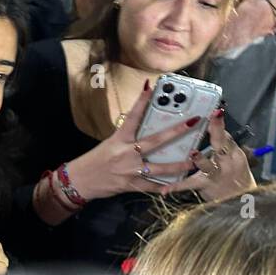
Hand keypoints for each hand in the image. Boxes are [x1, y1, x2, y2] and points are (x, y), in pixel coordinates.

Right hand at [63, 82, 206, 200]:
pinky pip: (153, 187)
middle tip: (193, 122)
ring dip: (179, 164)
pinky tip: (178, 185)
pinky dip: (165, 187)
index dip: (142, 102)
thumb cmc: (95, 160)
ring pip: (160, 168)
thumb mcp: (110, 144)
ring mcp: (130, 170)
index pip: (132, 117)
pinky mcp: (131, 185)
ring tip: (194, 160)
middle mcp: (126, 153)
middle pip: (155, 141)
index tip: (151, 87)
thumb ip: (128, 139)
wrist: (81, 181)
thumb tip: (147, 131)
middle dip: (176, 131)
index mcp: (119, 140)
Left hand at [159, 109, 255, 201]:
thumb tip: (212, 127)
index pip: (227, 136)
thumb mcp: (234, 159)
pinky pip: (189, 185)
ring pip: (208, 166)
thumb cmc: (235, 177)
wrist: (241, 203)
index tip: (216, 111)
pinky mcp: (205, 187)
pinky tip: (164, 189)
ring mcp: (216, 175)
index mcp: (233, 154)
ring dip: (201, 159)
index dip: (221, 124)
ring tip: (194, 153)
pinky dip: (176, 187)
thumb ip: (222, 145)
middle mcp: (227, 163)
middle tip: (212, 117)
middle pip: (221, 145)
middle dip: (217, 131)